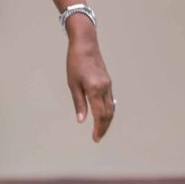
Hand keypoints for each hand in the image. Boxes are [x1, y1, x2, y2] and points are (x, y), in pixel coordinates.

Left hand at [67, 24, 114, 142]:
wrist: (85, 44)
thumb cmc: (75, 63)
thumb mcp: (73, 84)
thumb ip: (79, 103)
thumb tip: (81, 120)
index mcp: (95, 89)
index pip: (100, 115)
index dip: (98, 129)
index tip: (95, 139)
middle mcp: (105, 88)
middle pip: (108, 114)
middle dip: (104, 127)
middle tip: (98, 138)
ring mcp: (108, 85)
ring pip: (111, 108)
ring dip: (107, 120)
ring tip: (101, 130)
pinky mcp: (108, 82)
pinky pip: (111, 100)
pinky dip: (108, 110)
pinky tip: (103, 115)